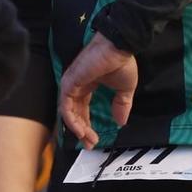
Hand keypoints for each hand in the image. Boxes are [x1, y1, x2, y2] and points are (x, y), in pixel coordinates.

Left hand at [58, 32, 135, 148]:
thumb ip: (121, 106)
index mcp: (88, 85)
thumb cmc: (122, 62)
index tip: (95, 138)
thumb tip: (121, 123)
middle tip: (90, 143)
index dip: (88, 124)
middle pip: (74, 113)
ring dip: (77, 128)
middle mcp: (76, 86)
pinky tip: (81, 130)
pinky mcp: (69, 84)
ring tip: (87, 139)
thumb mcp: (125, 89)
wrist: (119, 47)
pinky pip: (66, 107)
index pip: (82, 109)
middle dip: (82, 130)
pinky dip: (72, 120)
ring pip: (68, 113)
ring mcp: (70, 85)